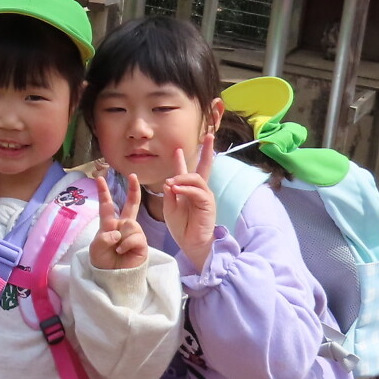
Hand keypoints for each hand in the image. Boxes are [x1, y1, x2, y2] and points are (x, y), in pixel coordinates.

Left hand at [91, 171, 148, 270]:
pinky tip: (123, 252)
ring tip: (118, 249)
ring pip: (131, 224)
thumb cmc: (103, 262)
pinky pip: (135, 237)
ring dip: (122, 238)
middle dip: (132, 190)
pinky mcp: (142, 244)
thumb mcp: (96, 248)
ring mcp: (134, 234)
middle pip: (131, 205)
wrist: (113, 277)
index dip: (103, 192)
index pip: (107, 206)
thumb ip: (104, 237)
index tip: (99, 178)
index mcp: (109, 225)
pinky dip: (126, 244)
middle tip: (133, 175)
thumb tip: (118, 232)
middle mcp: (123, 226)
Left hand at [163, 137, 217, 270]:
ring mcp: (205, 196)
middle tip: (209, 135)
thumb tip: (170, 180)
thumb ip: (170, 193)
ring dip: (182, 177)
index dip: (181, 159)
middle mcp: (199, 190)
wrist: (191, 243)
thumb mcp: (170, 207)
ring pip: (197, 178)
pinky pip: (198, 191)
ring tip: (172, 183)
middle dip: (207, 150)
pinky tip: (176, 189)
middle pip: (205, 166)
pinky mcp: (208, 203)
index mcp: (188, 190)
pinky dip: (186, 188)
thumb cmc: (181, 227)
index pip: (186, 171)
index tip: (177, 148)